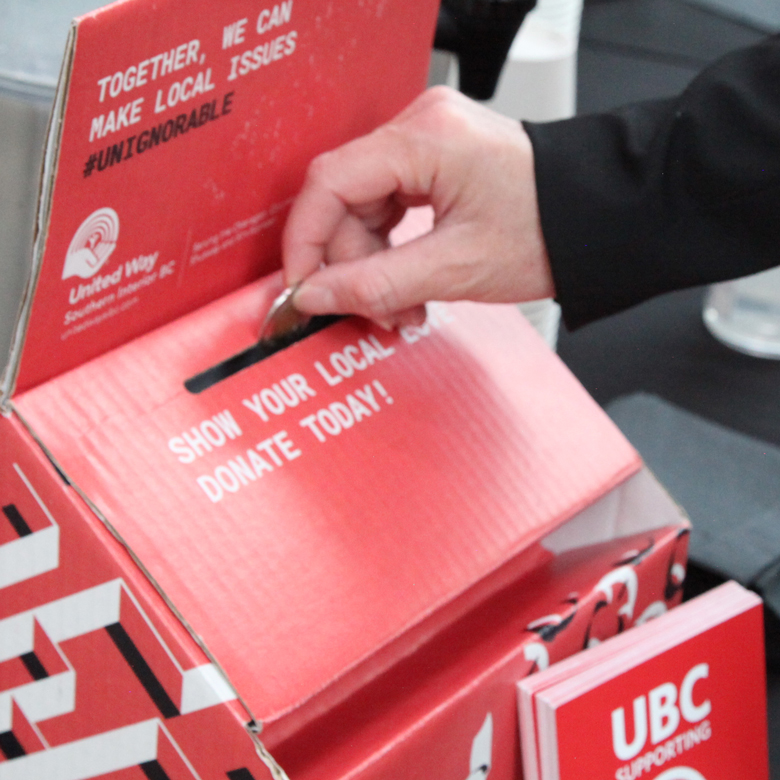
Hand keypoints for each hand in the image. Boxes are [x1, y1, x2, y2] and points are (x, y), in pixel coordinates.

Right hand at [282, 85, 554, 328]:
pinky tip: (408, 283)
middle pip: (346, 199)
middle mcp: (421, 126)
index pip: (329, 183)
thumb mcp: (455, 268)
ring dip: (374, 264)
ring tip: (402, 307)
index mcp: (425, 137)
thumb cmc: (549, 231)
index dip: (306, 242)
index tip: (303, 288)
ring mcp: (428, 140)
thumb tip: (317, 294)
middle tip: (376, 311)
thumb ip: (377, 284)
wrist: (599, 220)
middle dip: (354, 265)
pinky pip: (389, 205)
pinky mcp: (436, 159)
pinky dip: (391, 249)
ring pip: (364, 207)